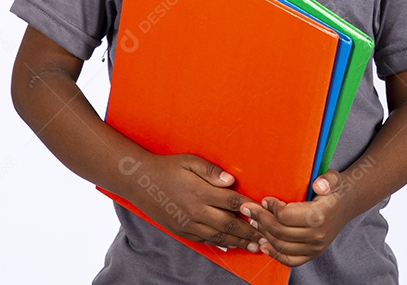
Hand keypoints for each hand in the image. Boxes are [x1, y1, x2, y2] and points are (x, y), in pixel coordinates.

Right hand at [126, 153, 262, 251]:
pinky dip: (221, 243)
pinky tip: (231, 245)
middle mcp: (196, 211)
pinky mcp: (182, 231)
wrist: (140, 182)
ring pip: (219, 236)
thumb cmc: (168, 167)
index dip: (250, 208)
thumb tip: (231, 180)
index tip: (264, 212)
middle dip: (250, 231)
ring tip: (254, 246)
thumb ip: (211, 170)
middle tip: (266, 237)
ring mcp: (189, 224)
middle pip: (229, 224)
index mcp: (200, 192)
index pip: (232, 202)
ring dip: (239, 242)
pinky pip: (206, 240)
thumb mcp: (189, 161)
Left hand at [240, 170, 352, 265]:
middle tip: (248, 209)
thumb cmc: (335, 189)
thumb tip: (319, 185)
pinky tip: (264, 244)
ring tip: (254, 221)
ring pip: (281, 246)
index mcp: (319, 216)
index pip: (285, 216)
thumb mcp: (334, 178)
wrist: (347, 203)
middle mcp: (317, 235)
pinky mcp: (313, 253)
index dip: (270, 208)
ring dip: (264, 234)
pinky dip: (275, 254)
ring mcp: (315, 247)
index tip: (264, 199)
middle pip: (279, 231)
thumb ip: (328, 180)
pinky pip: (291, 260)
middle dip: (260, 219)